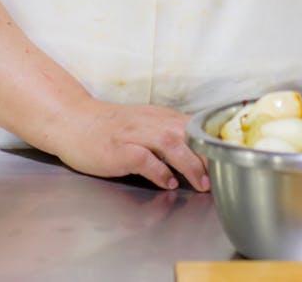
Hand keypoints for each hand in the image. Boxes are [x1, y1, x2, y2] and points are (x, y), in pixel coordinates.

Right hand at [55, 98, 209, 191]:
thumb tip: (196, 156)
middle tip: (222, 176)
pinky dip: (158, 170)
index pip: (194, 126)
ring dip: (189, 163)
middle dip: (208, 156)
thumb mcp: (144, 125)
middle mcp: (150, 122)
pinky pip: (143, 158)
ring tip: (201, 184)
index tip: (227, 162)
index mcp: (159, 117)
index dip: (212, 144)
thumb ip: (167, 136)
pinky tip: (167, 182)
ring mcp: (134, 134)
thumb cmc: (110, 128)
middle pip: (188, 133)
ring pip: (170, 142)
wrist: (74, 120)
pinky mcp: (119, 149)